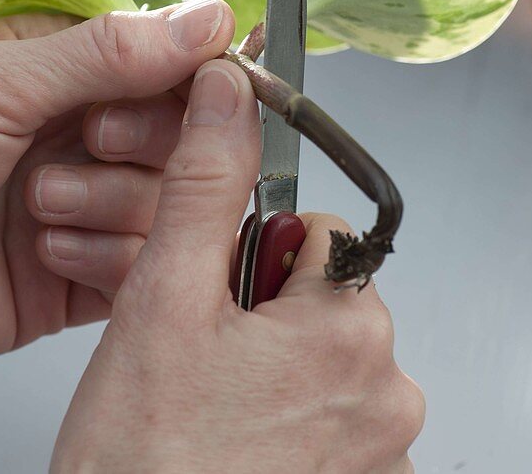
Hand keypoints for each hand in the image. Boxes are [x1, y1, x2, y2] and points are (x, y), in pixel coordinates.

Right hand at [51, 58, 423, 472]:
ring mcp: (382, 453)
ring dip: (276, 373)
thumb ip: (202, 186)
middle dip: (265, 314)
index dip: (255, 252)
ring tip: (212, 411)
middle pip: (326, 300)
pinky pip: (333, 424)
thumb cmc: (143, 461)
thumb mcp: (161, 303)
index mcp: (348, 328)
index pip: (322, 233)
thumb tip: (225, 94)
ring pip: (326, 364)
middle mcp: (388, 392)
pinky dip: (292, 426)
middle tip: (200, 359)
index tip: (217, 293)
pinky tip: (237, 446)